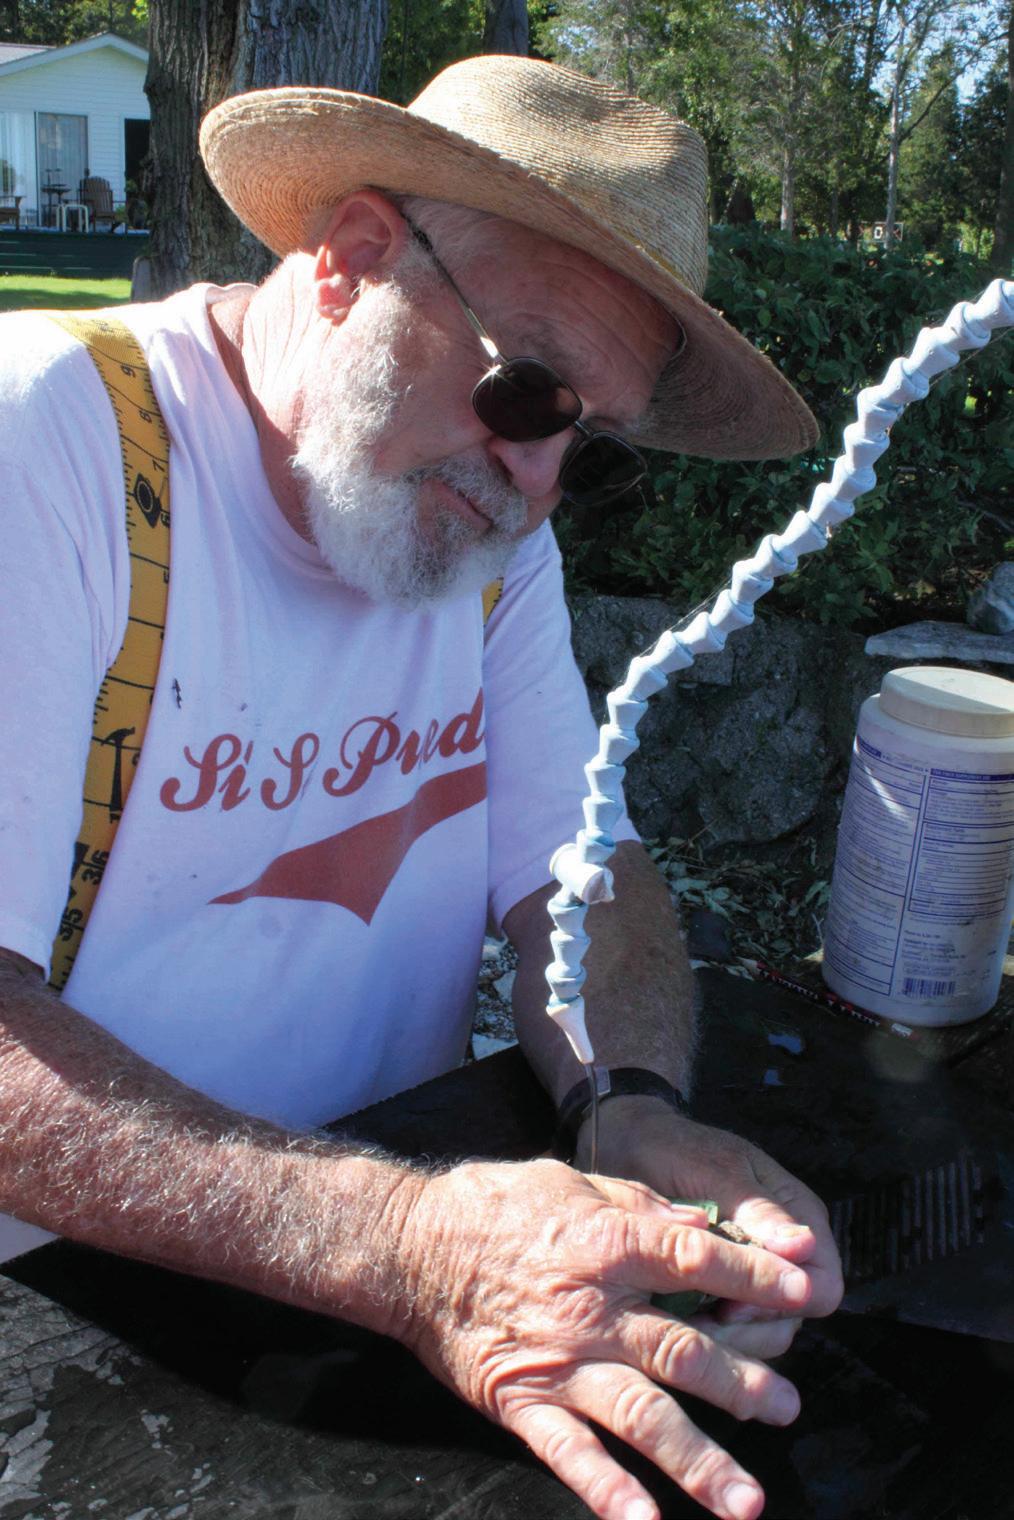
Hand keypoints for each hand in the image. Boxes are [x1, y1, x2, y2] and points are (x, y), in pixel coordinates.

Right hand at [398, 1156, 811, 1519]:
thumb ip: (639, 1206)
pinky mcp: (522, 1402)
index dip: (756, 1276)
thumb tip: (700, 1225)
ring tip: (747, 1499)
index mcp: (607, 1242)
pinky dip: (607, 1492)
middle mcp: (592, 1308)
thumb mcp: (574, 1180)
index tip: (807, 1293)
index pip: (697, 1259)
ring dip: (698, 1460)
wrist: (410, 1247)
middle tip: (788, 1406)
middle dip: (743, 1383)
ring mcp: (559, 1362)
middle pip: (683, 1351)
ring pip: (641, 1416)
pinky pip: (570, 1454)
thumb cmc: (495, 1205)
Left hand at [576, 1098, 843, 1336]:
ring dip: (730, 1337)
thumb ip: (759, 1210)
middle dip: (753, 1327)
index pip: (822, 1282)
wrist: (629, 1146)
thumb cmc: (676, 1149)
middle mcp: (785, 1248)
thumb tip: (804, 1247)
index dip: (787, 1303)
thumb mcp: (716, 1171)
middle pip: (795, 1314)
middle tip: (701, 1326)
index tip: (735, 1306)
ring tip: (683, 1327)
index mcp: (796, 1212)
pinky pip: (733, 1326)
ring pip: (766, 1330)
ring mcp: (755, 1269)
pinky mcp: (722, 1286)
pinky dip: (710, 1332)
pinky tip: (675, 1324)